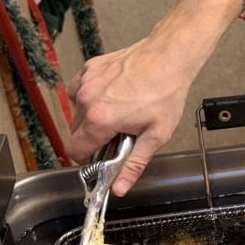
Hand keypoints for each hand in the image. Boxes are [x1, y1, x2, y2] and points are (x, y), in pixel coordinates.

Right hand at [66, 38, 190, 196]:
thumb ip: (133, 164)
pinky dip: (92, 97)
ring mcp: (86, 81)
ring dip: (92, 116)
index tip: (98, 158)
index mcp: (100, 119)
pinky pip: (81, 90)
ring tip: (119, 112)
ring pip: (78, 111)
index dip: (86, 160)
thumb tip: (119, 188)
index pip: (75, 151)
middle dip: (93, 138)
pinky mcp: (89, 68)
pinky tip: (112, 96)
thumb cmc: (166, 92)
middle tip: (118, 134)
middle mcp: (87, 99)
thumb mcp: (155, 135)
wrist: (169, 56)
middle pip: (76, 132)